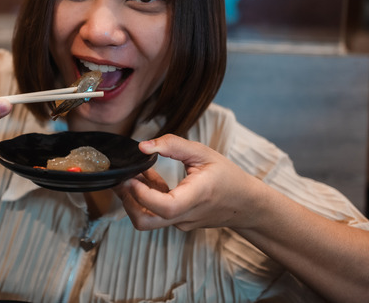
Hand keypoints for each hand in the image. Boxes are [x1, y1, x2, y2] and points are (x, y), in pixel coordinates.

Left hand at [114, 134, 260, 231]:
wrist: (245, 204)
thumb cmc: (227, 177)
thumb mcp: (203, 153)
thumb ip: (173, 145)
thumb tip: (143, 146)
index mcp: (196, 196)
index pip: (165, 207)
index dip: (142, 194)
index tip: (132, 176)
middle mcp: (186, 215)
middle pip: (146, 222)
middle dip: (127, 201)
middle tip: (123, 177)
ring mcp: (180, 223)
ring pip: (147, 220)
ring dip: (134, 198)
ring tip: (134, 174)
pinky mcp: (177, 223)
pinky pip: (155, 215)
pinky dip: (145, 199)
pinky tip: (148, 179)